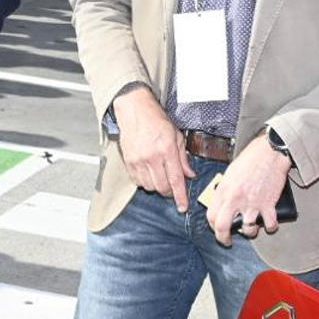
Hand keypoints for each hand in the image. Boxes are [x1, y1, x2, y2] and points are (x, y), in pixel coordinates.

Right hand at [115, 86, 193, 210]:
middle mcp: (152, 157)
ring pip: (149, 186)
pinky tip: (149, 172)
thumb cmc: (156, 120)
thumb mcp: (176, 136)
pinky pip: (138, 181)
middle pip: (162, 187)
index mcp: (167, 149)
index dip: (180, 196)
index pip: (176, 180)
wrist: (135, 111)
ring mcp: (138, 160)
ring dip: (157, 186)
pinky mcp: (128, 162)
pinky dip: (145, 181)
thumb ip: (183, 158)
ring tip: (159, 175)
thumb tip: (189, 174)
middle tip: (172, 187)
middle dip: (169, 191)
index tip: (183, 207)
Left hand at [205, 136, 292, 246]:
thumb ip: (224, 189)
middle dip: (223, 239)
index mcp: (224, 190)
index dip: (212, 226)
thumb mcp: (230, 173)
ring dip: (249, 232)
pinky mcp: (269, 204)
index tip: (216, 228)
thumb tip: (222, 202)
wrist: (270, 151)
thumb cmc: (250, 158)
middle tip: (226, 241)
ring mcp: (252, 203)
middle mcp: (235, 199)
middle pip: (222, 228)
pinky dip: (271, 227)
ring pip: (247, 230)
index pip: (211, 216)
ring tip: (251, 229)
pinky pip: (269, 224)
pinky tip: (270, 224)